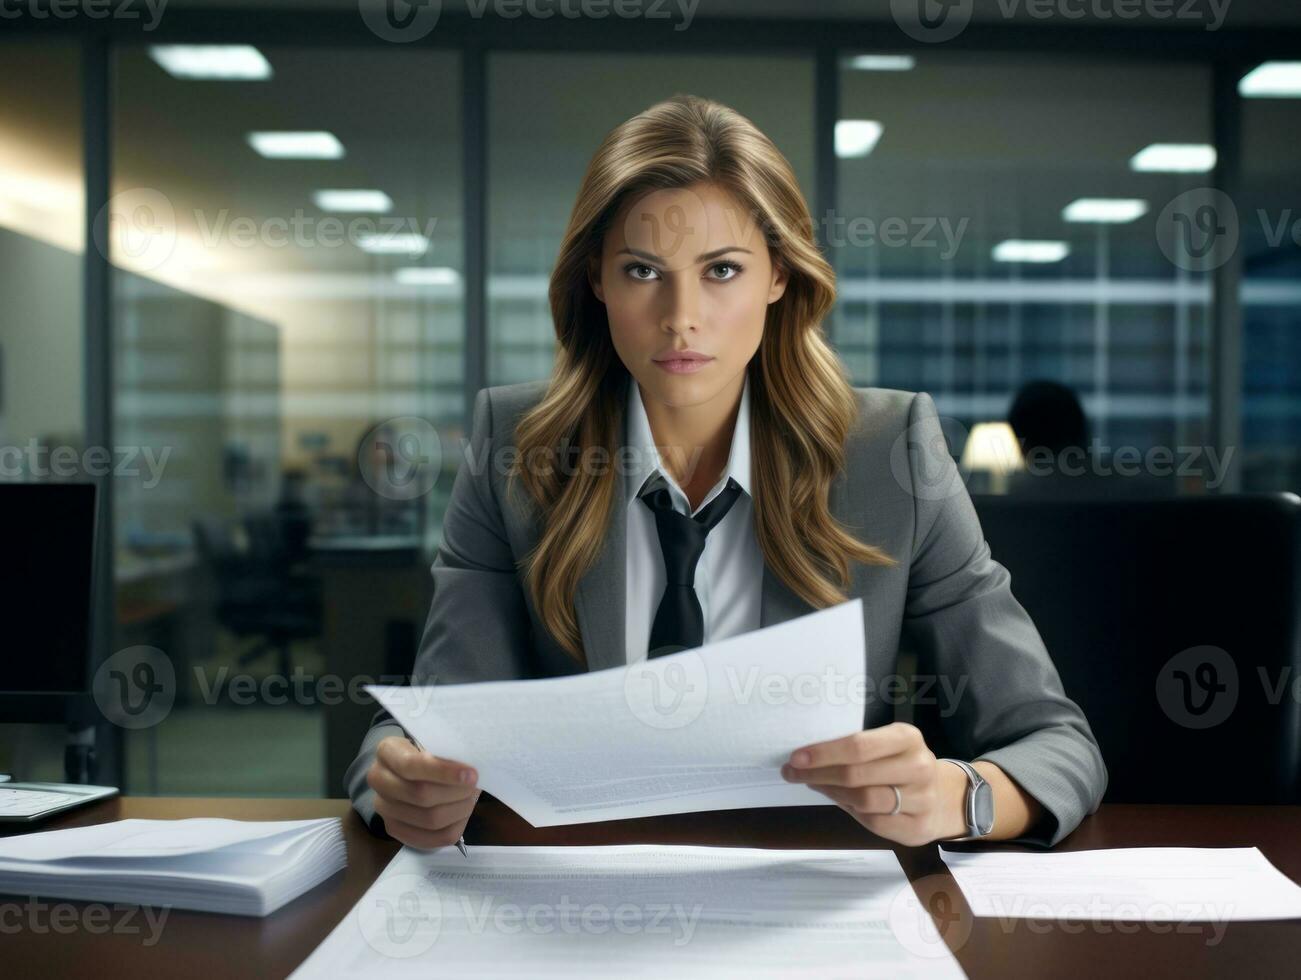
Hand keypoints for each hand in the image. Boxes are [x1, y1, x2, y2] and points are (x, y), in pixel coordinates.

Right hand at [366, 736, 481, 849]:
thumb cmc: (425, 751)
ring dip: (458, 810)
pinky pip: (429, 839)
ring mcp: (383, 808)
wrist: (406, 769)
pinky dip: (453, 828)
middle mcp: (378, 780)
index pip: (411, 766)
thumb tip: (469, 771)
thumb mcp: (431, 741)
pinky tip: (463, 815)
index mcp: (387, 752)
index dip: (443, 772)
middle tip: (475, 786)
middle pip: (421, 795)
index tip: (471, 775)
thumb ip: (444, 752)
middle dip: (455, 792)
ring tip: (471, 799)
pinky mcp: (394, 829)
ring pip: (428, 819)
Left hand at [781, 722, 967, 846]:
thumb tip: (805, 756)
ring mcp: (922, 799)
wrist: (943, 797)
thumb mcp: (886, 746)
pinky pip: (874, 823)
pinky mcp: (919, 827)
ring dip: (831, 793)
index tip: (796, 757)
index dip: (824, 753)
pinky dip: (851, 812)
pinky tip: (841, 801)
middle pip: (857, 774)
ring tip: (814, 785)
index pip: (859, 745)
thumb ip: (855, 749)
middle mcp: (919, 766)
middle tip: (792, 773)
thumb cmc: (900, 765)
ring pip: (864, 800)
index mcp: (907, 737)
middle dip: (818, 774)